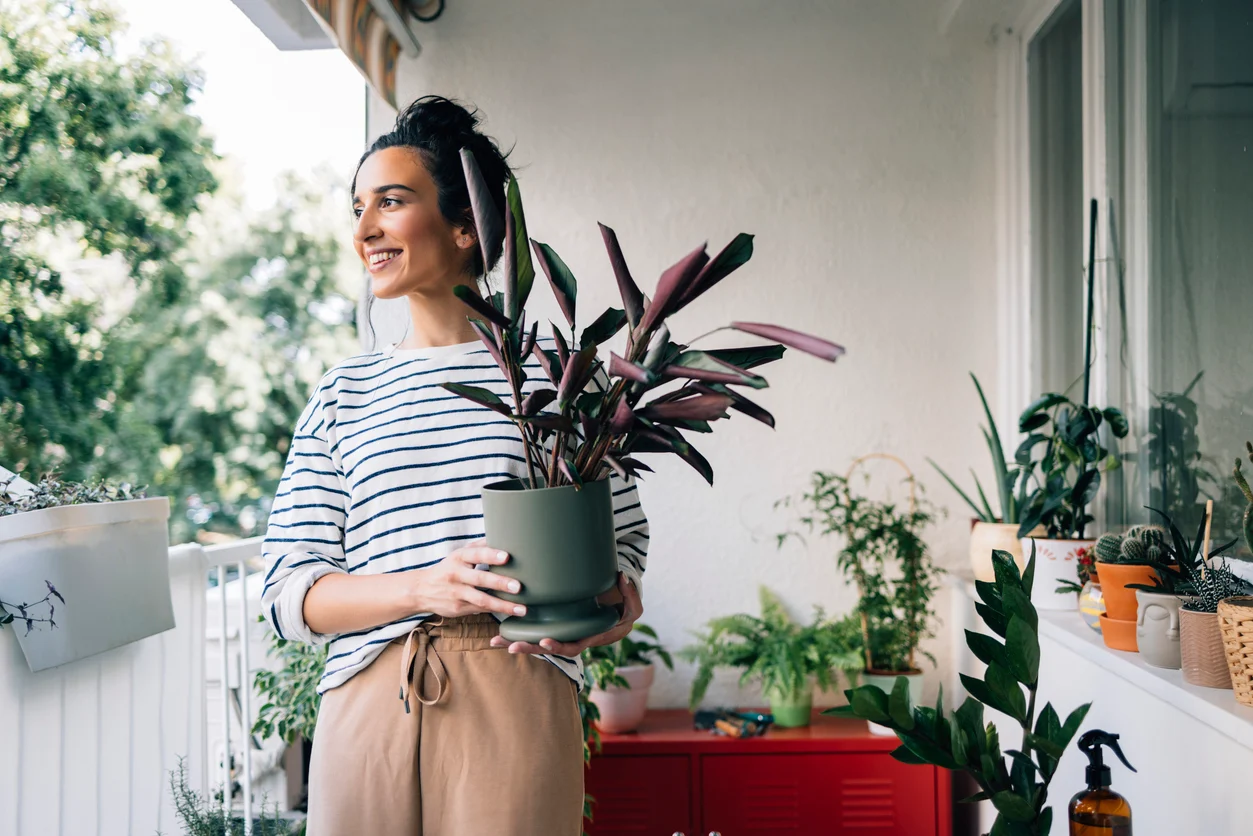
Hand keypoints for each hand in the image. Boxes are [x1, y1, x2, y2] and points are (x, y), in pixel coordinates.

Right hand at [409, 540, 526, 618]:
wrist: (421, 589)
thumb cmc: (448, 569)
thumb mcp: (459, 554)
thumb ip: (479, 547)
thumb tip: (501, 535)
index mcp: (459, 558)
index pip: (476, 554)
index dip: (491, 555)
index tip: (507, 556)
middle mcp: (457, 575)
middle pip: (480, 579)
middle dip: (500, 583)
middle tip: (519, 586)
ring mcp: (457, 593)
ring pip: (482, 600)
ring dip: (503, 605)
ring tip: (522, 609)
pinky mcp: (458, 608)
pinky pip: (480, 610)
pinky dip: (496, 611)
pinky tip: (511, 613)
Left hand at [489, 571, 641, 656]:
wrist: (618, 610)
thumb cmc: (625, 608)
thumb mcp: (633, 605)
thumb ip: (630, 593)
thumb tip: (621, 577)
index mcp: (591, 637)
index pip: (573, 646)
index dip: (559, 646)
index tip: (545, 641)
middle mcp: (574, 638)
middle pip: (550, 648)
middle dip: (530, 648)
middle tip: (510, 646)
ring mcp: (563, 632)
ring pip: (539, 642)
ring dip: (518, 643)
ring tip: (496, 641)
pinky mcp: (556, 625)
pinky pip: (537, 631)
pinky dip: (520, 632)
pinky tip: (501, 631)